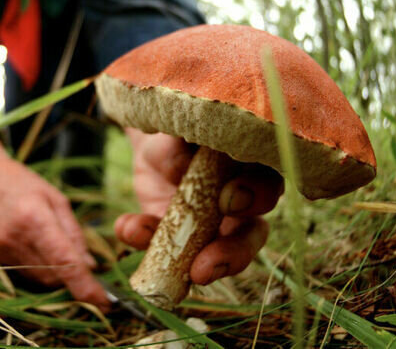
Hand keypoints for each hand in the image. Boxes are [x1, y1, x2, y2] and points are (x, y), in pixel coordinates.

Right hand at [0, 135, 109, 309]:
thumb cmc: (25, 183)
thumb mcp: (57, 199)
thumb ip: (74, 234)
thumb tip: (90, 266)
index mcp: (35, 218)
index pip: (64, 261)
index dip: (85, 285)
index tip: (104, 301)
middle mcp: (17, 238)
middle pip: (54, 275)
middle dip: (74, 277)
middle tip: (86, 264)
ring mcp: (3, 250)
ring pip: (42, 279)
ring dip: (58, 274)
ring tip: (58, 246)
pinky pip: (28, 274)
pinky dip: (42, 269)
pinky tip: (40, 248)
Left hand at [115, 130, 282, 284]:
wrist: (156, 141)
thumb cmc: (183, 127)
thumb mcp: (182, 125)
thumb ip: (188, 143)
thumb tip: (181, 169)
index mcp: (254, 169)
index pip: (268, 187)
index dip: (255, 198)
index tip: (230, 202)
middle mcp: (242, 206)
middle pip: (250, 236)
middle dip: (231, 255)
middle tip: (204, 267)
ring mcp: (212, 228)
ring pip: (216, 255)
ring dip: (192, 266)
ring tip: (166, 270)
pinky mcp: (181, 240)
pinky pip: (165, 250)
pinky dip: (142, 238)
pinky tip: (127, 227)